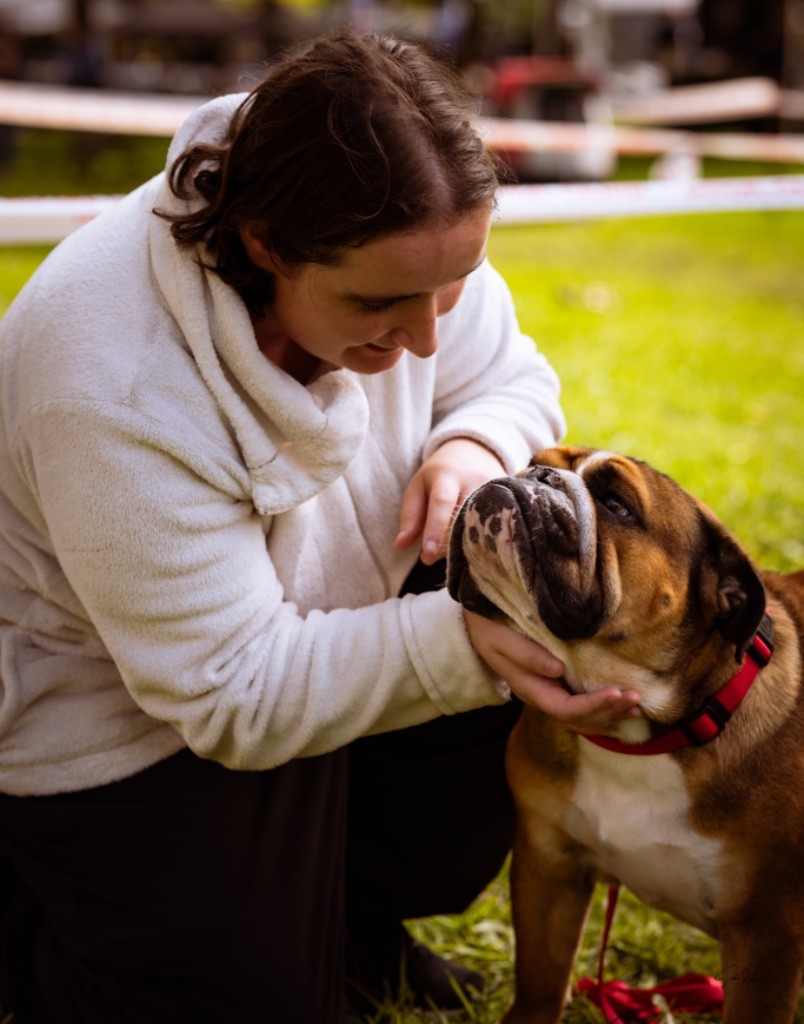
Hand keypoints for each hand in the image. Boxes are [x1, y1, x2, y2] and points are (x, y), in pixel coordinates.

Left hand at [394, 438, 504, 565]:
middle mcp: (476, 481)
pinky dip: (484, 542)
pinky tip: (474, 548)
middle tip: (433, 556)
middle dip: (448, 545)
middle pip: (464, 520)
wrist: (474, 452)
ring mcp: (499, 490)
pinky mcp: (513, 499)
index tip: (427, 555)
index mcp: (448, 475)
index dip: (435, 529)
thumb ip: (410, 516)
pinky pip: (499, 528)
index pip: (442, 502)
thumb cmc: (440, 475)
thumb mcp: (419, 487)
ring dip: (466, 546)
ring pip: (483, 527)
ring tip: (453, 552)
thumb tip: (400, 545)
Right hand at [463, 610, 641, 733]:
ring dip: (610, 714)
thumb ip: (527, 655)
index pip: (565, 708)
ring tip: (636, 706)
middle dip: (609, 711)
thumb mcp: (502, 638)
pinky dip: (604, 710)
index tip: (617, 692)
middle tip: (636, 698)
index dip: (593, 705)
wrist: (478, 627)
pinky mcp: (556, 687)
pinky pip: (582, 708)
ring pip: (582, 718)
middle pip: (578, 719)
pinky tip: (622, 705)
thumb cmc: (490, 629)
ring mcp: (548, 694)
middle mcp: (541, 697)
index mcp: (529, 689)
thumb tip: (558, 669)